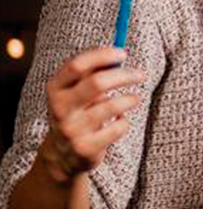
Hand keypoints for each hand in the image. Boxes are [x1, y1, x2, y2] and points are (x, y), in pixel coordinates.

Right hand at [38, 47, 143, 184]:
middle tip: (141, 75)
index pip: (77, 65)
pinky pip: (119, 126)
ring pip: (113, 105)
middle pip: (97, 83)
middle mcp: (60, 109)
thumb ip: (92, 72)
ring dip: (130, 99)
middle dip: (124, 75)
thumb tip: (118, 53)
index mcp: (55, 89)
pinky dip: (125, 121)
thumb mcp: (74, 91)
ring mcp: (72, 130)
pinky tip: (118, 123)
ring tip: (133, 99)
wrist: (62, 155)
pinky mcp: (86, 148)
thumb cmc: (76, 113)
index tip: (122, 53)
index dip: (102, 56)